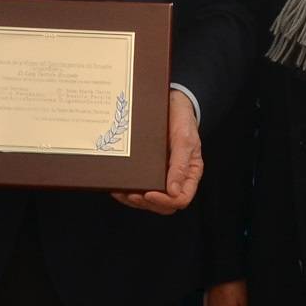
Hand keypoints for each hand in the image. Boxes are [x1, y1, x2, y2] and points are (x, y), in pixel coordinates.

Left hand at [113, 93, 203, 213]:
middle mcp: (175, 178)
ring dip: (134, 200)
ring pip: (148, 200)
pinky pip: (138, 186)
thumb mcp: (184, 140)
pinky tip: (117, 186)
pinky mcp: (146, 169)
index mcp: (189, 174)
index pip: (181, 199)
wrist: (172, 102)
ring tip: (122, 192)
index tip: (150, 194)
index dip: (166, 201)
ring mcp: (160, 175)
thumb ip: (180, 165)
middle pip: (163, 204)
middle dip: (147, 203)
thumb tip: (173, 191)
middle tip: (132, 194)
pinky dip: (127, 190)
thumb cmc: (182, 119)